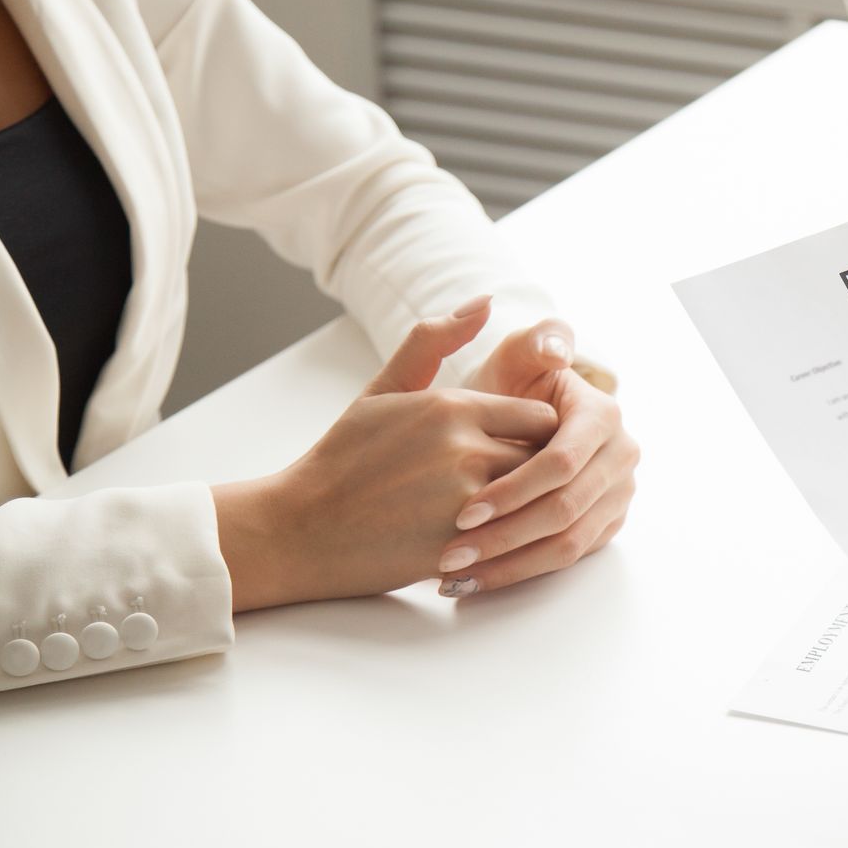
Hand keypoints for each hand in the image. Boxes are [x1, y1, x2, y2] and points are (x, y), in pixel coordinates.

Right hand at [213, 296, 558, 610]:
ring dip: (526, 506)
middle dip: (537, 470)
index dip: (535, 436)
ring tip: (505, 511)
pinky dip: (507, 539)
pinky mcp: (460, 547)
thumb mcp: (384, 390)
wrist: (301, 530)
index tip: (519, 448)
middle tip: (519, 482)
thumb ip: (432, 342)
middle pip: (545, 459)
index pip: (543, 416)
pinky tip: (486, 540)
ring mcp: (466, 501)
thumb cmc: (345, 457)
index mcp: (454, 407)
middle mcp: (466, 450)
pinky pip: (513, 539)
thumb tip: (484, 300)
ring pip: (533, 500)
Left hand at [438, 317, 639, 596]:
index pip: (561, 464)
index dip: (513, 490)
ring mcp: (618, 494)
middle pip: (564, 510)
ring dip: (509, 564)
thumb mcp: (515, 358)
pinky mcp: (605, 525)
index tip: (462, 512)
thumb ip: (533, 343)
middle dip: (505, 536)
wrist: (518, 423)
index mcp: (603, 415)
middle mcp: (621, 456)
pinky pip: (566, 559)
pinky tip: (474, 582)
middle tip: (452, 554)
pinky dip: (519, 573)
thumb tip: (557, 350)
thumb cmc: (507, 388)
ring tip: (454, 576)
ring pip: (566, 543)